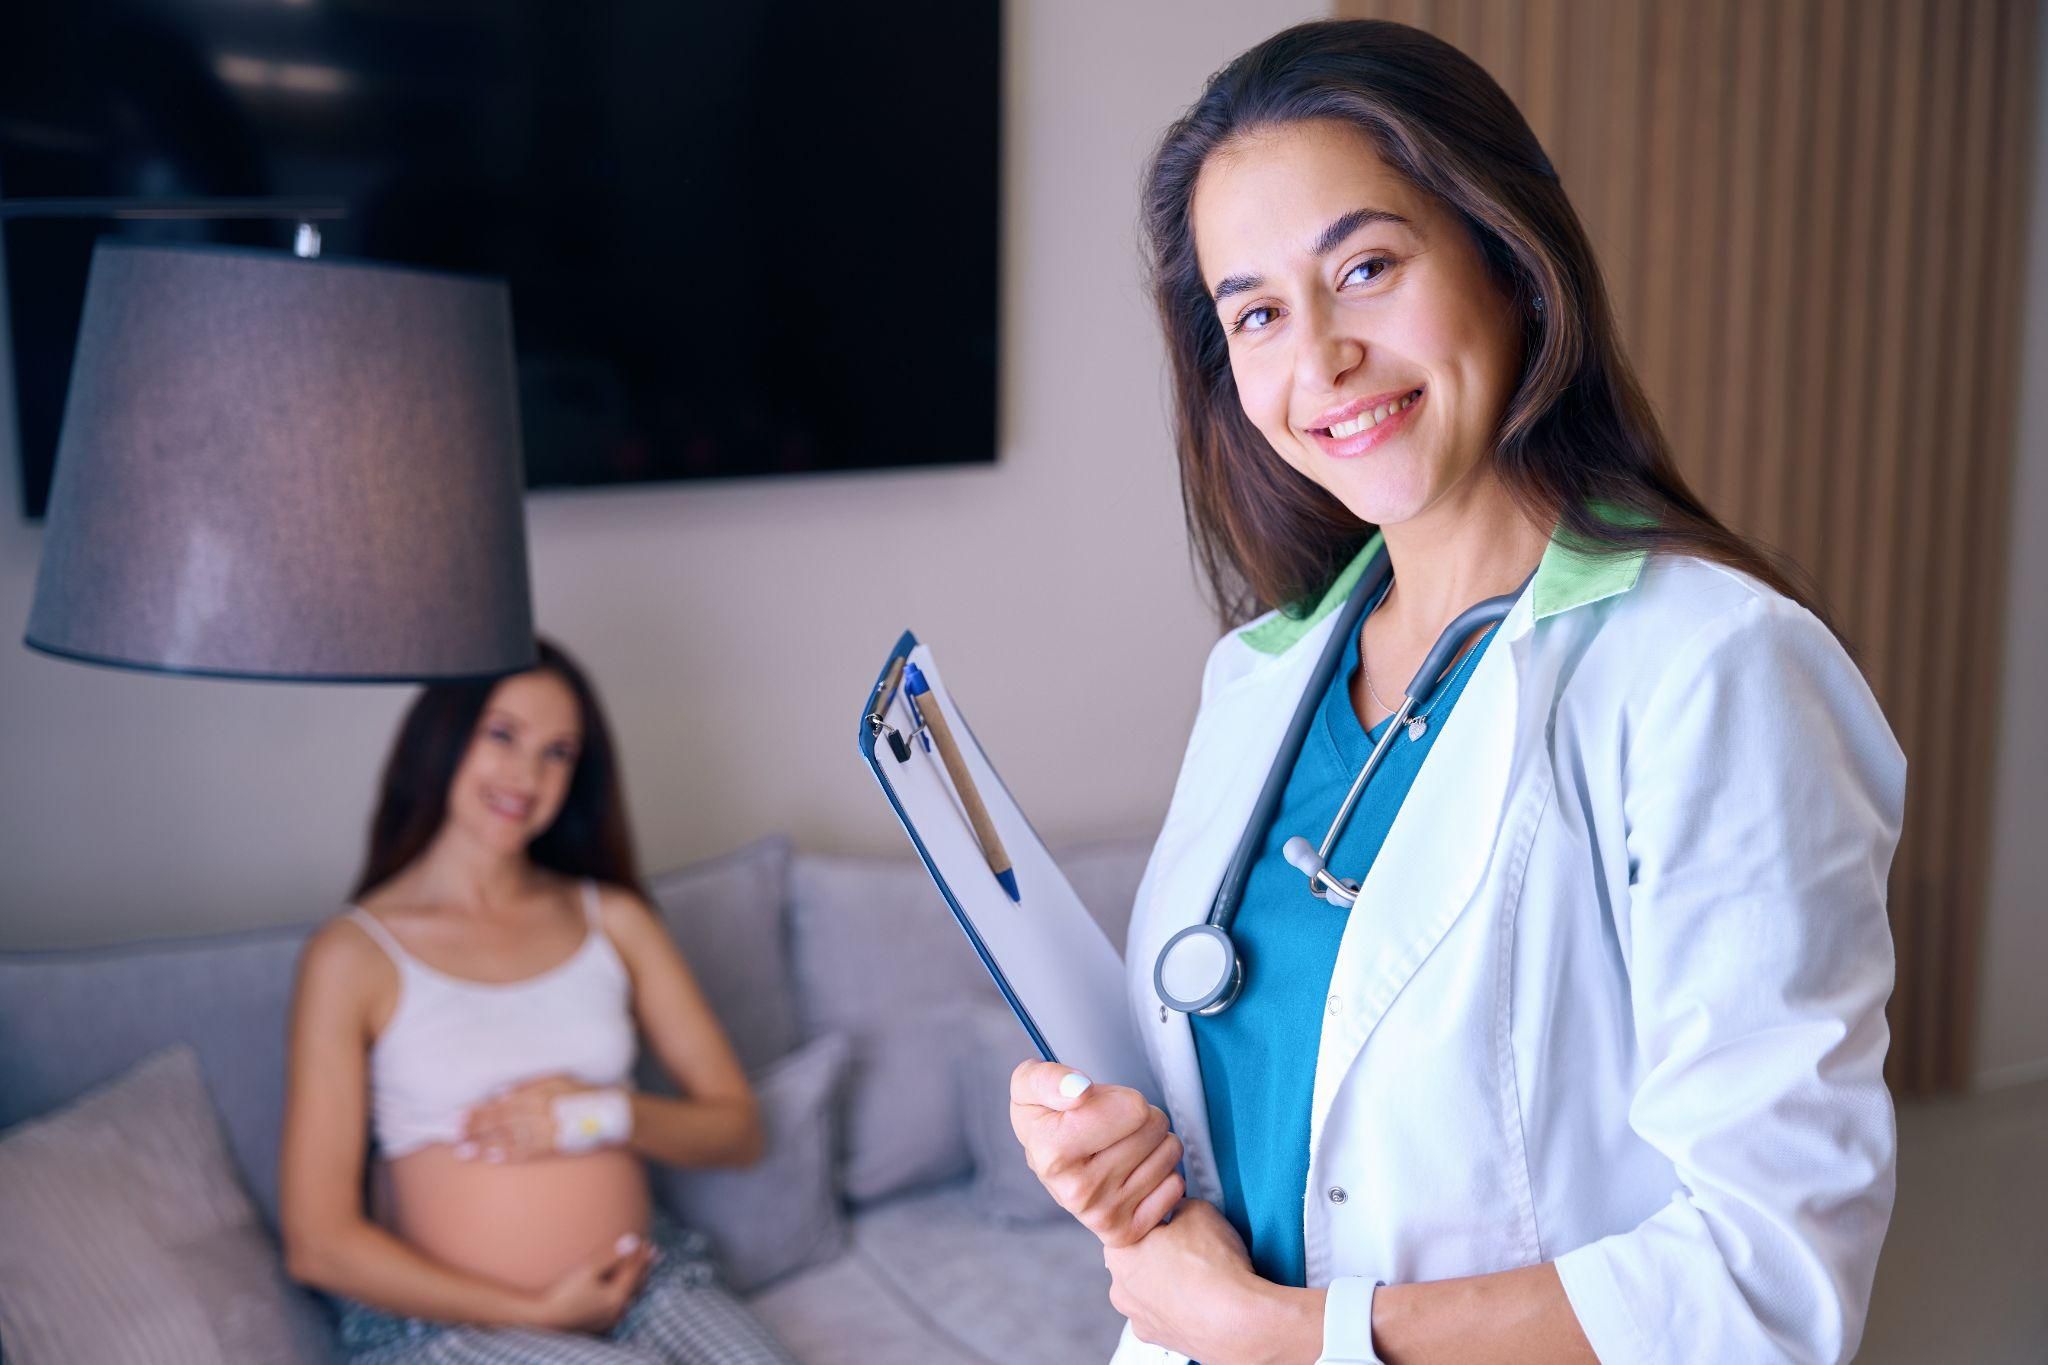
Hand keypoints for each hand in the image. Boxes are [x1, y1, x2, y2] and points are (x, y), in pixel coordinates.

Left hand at [459, 1074, 588, 1162]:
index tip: (458, 1117)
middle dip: (475, 1130)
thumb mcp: (557, 1080)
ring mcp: (546, 1131)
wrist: (609, 1114)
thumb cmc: (582, 1094)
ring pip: (508, 1138)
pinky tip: (491, 1158)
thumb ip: (529, 1085)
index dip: (478, 1112)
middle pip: (500, 1122)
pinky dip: (508, 1155)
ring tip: (464, 1152)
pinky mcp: (553, 1146)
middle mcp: (539, 1112)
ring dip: (484, 1145)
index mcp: (538, 1094)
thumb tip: (500, 1093)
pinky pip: (527, 1151)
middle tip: (454, 1137)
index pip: (501, 1104)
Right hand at [526, 1232, 655, 1333]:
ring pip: (629, 1298)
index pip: (635, 1271)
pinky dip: (624, 1293)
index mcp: (618, 1296)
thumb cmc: (564, 1293)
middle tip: (652, 1253)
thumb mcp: (588, 1269)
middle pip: (636, 1285)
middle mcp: (617, 1310)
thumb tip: (634, 1241)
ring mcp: (608, 1319)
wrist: (543, 1319)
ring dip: (636, 1282)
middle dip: (644, 1268)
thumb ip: (612, 1255)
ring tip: (640, 1270)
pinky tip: (620, 1292)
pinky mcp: (599, 1324)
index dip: (641, 1255)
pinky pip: (619, 1306)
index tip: (647, 1241)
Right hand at [1009, 1060, 1183, 1247]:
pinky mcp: (1124, 1231)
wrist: (1049, 1160)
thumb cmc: (1047, 1116)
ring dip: (1153, 1141)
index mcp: (1053, 1153)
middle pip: (1155, 1127)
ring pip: (1169, 1152)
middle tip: (1115, 1124)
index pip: (1134, 1109)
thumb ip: (1048, 1079)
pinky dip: (1162, 1173)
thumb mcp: (1029, 1084)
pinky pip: (1175, 1186)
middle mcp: (1077, 1191)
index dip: (1120, 1096)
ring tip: (1125, 1143)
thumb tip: (1079, 1091)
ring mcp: (1102, 1214)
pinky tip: (1136, 1170)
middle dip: (1141, 1115)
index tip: (1100, 1105)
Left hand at [1105, 1199, 1287, 1363]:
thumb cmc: (1212, 1268)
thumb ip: (1177, 1205)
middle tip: (1191, 1244)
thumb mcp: (1196, 1209)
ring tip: (1200, 1274)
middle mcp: (1120, 1292)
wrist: (1237, 1322)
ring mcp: (1139, 1320)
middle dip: (1160, 1249)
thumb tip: (1177, 1209)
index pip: (1129, 1224)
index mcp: (1118, 1255)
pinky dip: (1181, 1304)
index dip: (1156, 1216)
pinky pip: (1167, 1312)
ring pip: (1151, 1289)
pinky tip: (1202, 1297)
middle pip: (1138, 1258)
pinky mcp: (1162, 1340)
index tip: (1175, 1216)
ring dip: (1169, 1280)